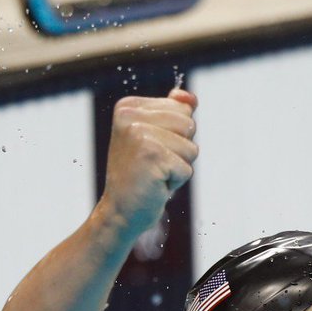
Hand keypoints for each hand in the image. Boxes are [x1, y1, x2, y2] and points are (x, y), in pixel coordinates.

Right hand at [98, 88, 198, 235]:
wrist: (120, 212)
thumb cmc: (140, 176)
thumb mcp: (155, 139)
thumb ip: (173, 113)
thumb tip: (191, 98)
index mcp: (128, 107)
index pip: (182, 109)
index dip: (176, 136)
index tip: (150, 151)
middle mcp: (129, 117)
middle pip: (189, 125)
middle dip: (180, 150)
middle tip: (154, 165)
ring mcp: (139, 135)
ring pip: (191, 147)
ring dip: (179, 167)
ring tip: (154, 174)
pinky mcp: (151, 156)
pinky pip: (187, 168)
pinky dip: (176, 182)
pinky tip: (155, 185)